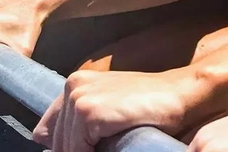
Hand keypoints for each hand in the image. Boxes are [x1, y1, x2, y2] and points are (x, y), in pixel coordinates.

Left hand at [33, 69, 193, 151]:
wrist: (180, 95)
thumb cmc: (149, 106)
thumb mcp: (108, 107)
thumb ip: (80, 122)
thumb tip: (47, 144)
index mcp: (75, 83)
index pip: (48, 130)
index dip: (66, 146)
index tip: (86, 148)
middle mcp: (73, 86)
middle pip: (55, 141)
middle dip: (74, 151)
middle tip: (103, 149)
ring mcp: (80, 98)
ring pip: (65, 148)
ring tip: (111, 148)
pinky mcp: (90, 111)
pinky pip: (77, 150)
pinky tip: (113, 148)